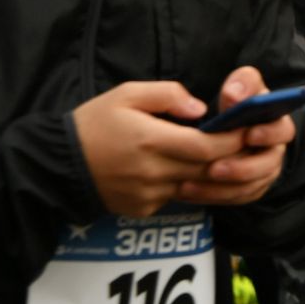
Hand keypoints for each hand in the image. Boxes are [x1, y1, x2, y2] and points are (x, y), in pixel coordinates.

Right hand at [73, 81, 247, 217]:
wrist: (57, 165)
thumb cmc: (94, 123)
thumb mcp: (127, 94)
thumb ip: (168, 95)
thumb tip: (200, 109)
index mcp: (149, 141)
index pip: (206, 147)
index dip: (232, 140)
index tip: (246, 129)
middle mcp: (151, 172)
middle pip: (207, 170)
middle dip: (231, 157)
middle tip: (247, 142)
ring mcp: (147, 195)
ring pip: (195, 186)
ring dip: (213, 173)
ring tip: (225, 154)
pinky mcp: (142, 209)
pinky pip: (175, 197)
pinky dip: (187, 184)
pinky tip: (187, 169)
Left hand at [177, 67, 298, 207]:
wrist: (226, 126)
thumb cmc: (237, 103)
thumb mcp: (241, 86)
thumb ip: (242, 83)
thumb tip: (235, 93)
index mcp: (277, 123)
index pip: (283, 131)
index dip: (269, 134)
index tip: (249, 134)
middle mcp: (274, 150)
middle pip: (269, 165)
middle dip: (242, 168)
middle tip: (215, 168)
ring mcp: (262, 172)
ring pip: (249, 186)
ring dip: (222, 187)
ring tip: (190, 183)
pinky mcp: (248, 188)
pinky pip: (235, 198)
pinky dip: (212, 196)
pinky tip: (188, 191)